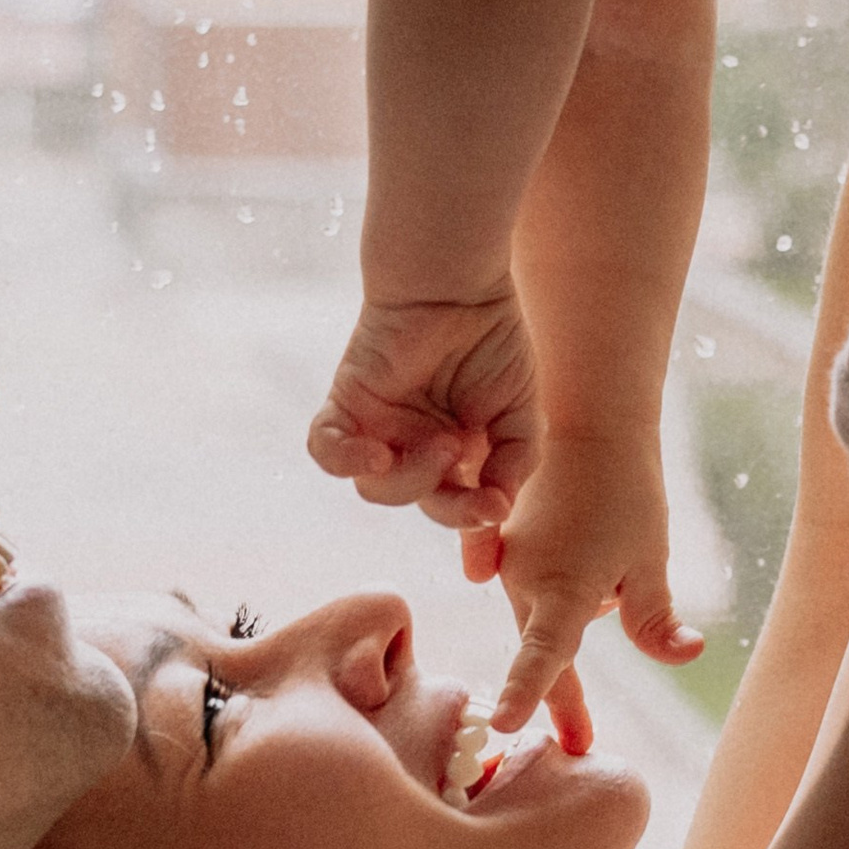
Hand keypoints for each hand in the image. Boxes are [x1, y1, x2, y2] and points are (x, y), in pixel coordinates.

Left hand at [309, 294, 541, 528]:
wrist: (456, 280)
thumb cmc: (492, 338)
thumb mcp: (521, 413)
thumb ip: (515, 464)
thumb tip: (499, 512)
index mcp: (455, 453)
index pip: (456, 510)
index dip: (470, 538)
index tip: (482, 568)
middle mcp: (412, 446)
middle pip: (418, 504)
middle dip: (448, 505)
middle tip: (467, 462)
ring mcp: (377, 428)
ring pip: (376, 490)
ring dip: (410, 480)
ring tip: (441, 443)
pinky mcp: (345, 405)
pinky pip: (326, 452)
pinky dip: (346, 460)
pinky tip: (376, 452)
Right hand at [472, 431, 703, 736]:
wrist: (586, 423)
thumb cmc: (626, 490)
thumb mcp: (650, 558)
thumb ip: (657, 618)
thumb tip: (685, 655)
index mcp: (564, 587)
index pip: (545, 654)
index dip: (526, 691)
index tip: (503, 723)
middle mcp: (522, 582)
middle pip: (546, 652)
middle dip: (563, 696)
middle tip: (581, 741)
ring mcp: (506, 567)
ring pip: (538, 619)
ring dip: (568, 617)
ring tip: (610, 553)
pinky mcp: (498, 551)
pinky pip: (528, 591)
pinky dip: (554, 589)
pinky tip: (581, 551)